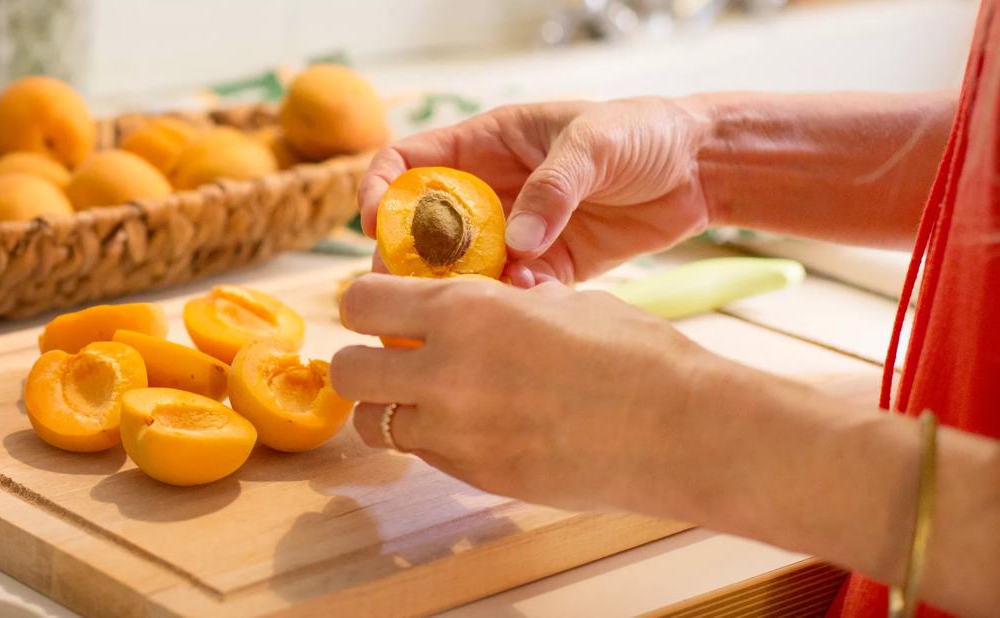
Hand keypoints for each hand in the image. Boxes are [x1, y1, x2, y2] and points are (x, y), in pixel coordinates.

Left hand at [331, 274, 719, 509]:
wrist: (680, 428)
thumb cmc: (635, 353)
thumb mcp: (563, 303)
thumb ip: (508, 305)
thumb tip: (494, 300)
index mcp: (466, 309)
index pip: (361, 301)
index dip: (364, 304)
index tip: (381, 309)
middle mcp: (445, 369)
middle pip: (345, 369)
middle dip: (359, 363)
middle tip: (391, 361)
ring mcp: (456, 431)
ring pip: (372, 424)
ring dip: (390, 409)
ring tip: (431, 400)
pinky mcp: (476, 475)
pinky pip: (424, 454)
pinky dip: (433, 440)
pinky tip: (477, 427)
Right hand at [359, 98, 711, 285]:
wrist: (700, 169)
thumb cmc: (643, 131)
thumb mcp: (593, 144)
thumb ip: (552, 188)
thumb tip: (515, 242)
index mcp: (488, 144)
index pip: (411, 161)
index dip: (382, 189)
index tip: (373, 224)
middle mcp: (494, 190)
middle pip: (426, 227)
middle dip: (409, 258)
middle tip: (403, 289)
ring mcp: (520, 231)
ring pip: (466, 267)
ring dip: (459, 289)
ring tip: (464, 309)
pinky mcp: (550, 266)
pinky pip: (515, 289)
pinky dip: (512, 302)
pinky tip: (526, 305)